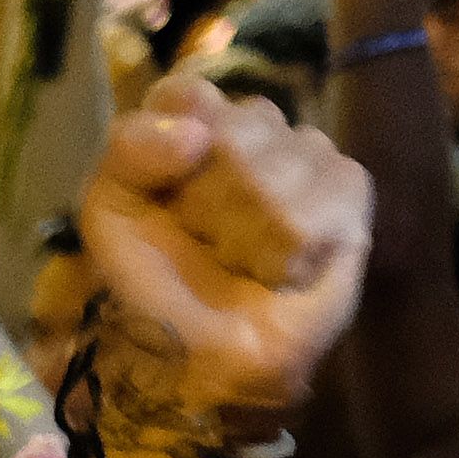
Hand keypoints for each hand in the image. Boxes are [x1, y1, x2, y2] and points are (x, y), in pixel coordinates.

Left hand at [69, 75, 376, 431]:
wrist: (195, 365)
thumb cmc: (151, 290)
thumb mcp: (109, 214)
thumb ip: (130, 150)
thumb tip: (197, 131)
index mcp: (189, 128)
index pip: (190, 92)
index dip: (175, 144)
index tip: (164, 195)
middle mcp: (251, 135)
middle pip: (243, 123)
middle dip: (209, 200)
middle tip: (203, 242)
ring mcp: (305, 164)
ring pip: (289, 159)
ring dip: (250, 230)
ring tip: (241, 263)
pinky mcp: (348, 204)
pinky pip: (334, 190)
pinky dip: (295, 246)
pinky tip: (282, 271)